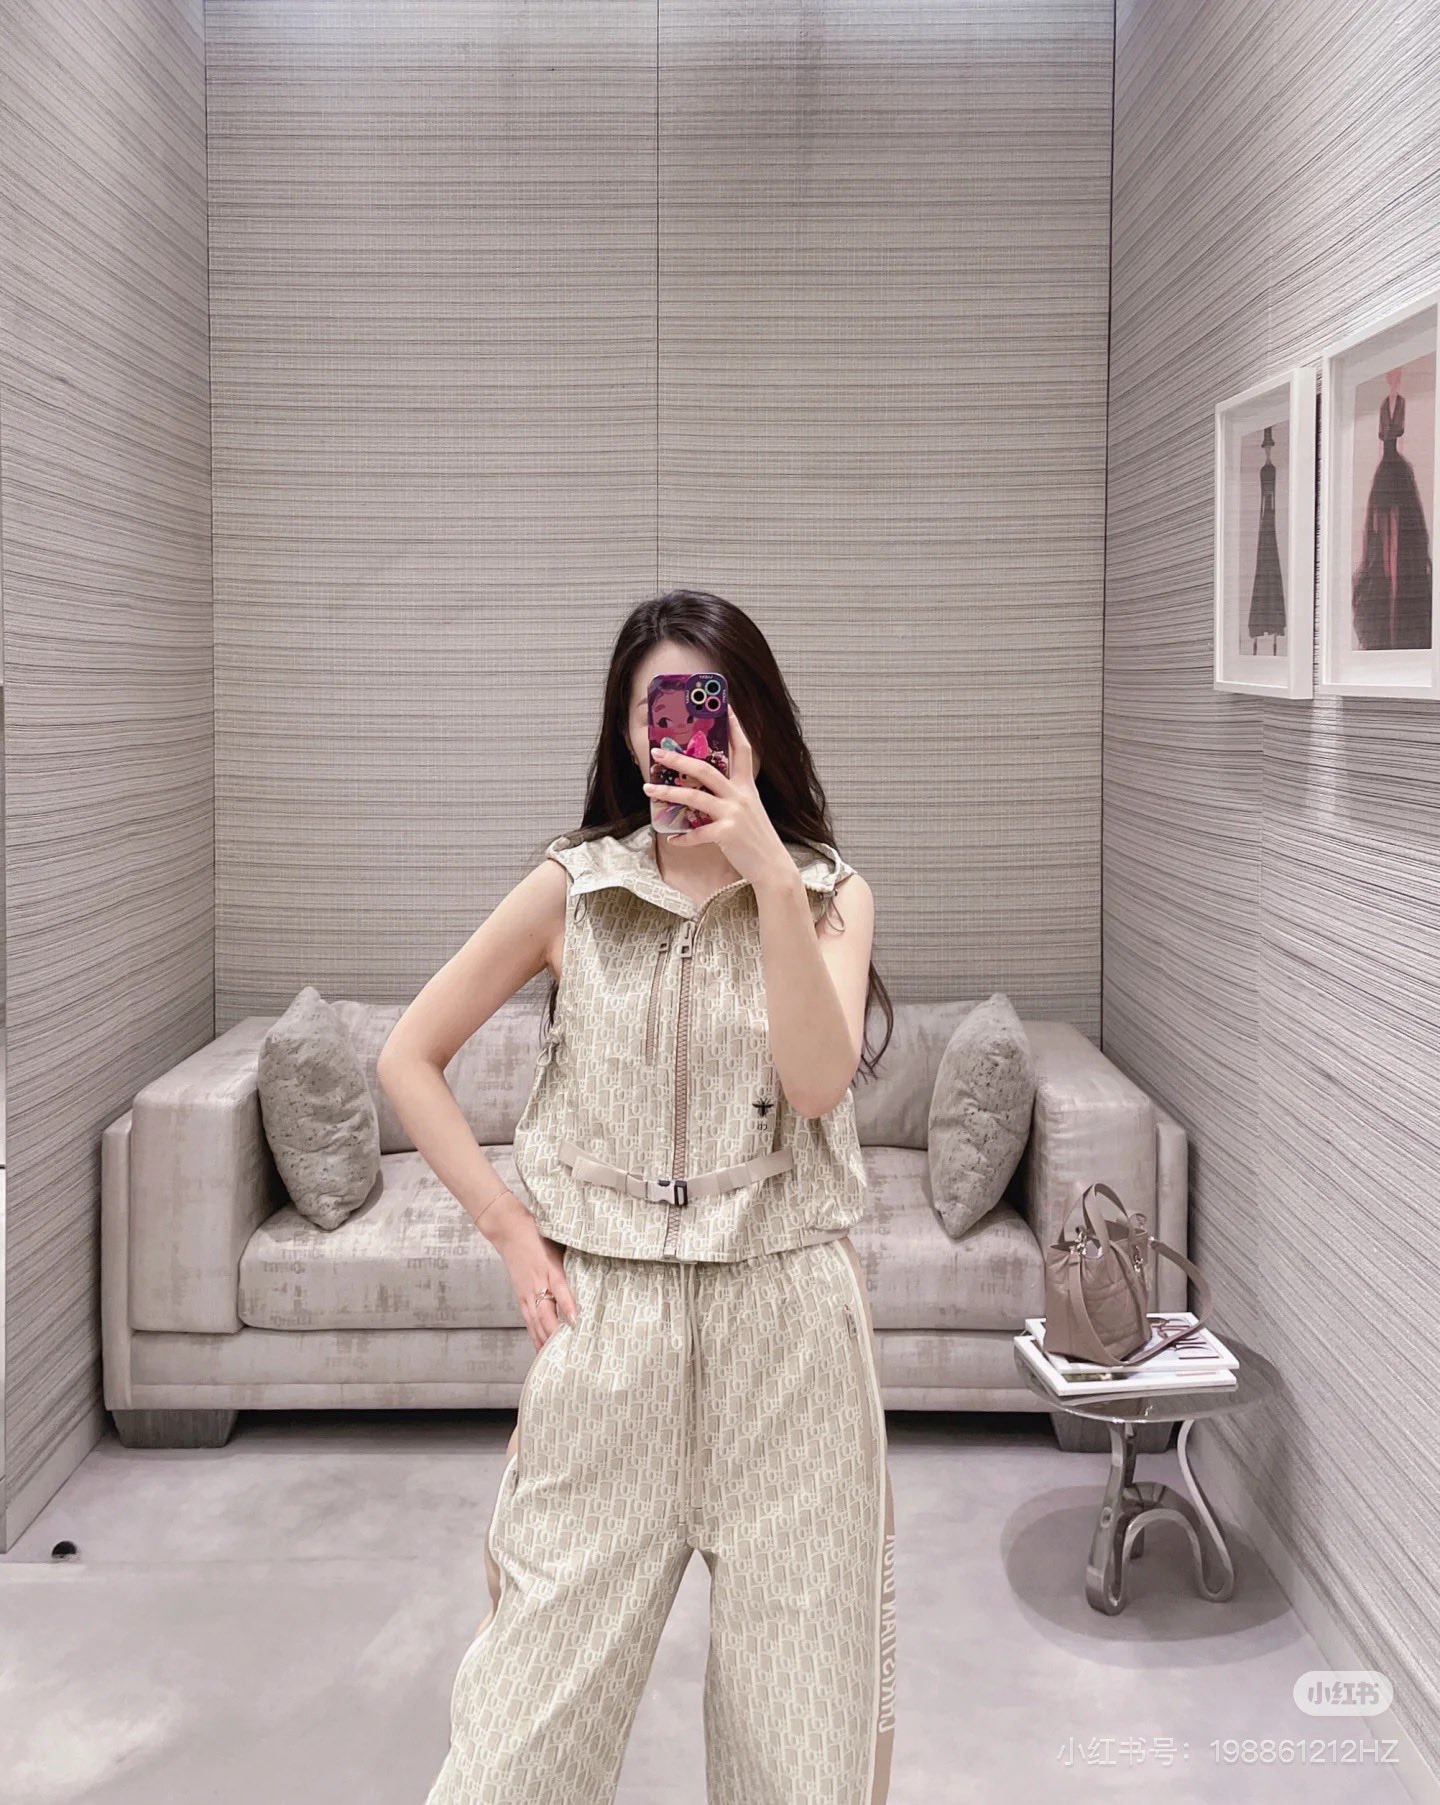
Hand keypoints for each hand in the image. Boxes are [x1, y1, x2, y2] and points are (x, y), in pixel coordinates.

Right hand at [491, 1219, 578, 1349]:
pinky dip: (535, 1334)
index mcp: (548, 1267)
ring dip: (545, 1339)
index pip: (559, 1288)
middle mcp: (536, 1283)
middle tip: (569, 1350)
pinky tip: (541, 1346)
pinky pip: (529, 1319)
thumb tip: (595, 1266)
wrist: (508, 1229)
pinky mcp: (521, 1296)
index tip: (575, 1320)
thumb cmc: (536, 1234)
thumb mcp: (557, 1242)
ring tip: (556, 1357)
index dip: (567, 1305)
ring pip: (536, 1320)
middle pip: (545, 1313)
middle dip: (555, 1333)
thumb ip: (572, 1258)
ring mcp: (526, 1291)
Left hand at [642, 707, 793, 889]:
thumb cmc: (758, 839)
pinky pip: (697, 833)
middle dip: (679, 760)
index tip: (726, 708)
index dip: (735, 728)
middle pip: (706, 769)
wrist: (774, 867)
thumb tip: (708, 789)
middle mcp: (740, 796)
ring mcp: (734, 814)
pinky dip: (682, 837)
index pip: (742, 750)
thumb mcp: (750, 810)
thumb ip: (733, 796)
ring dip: (668, 793)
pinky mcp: (727, 834)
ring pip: (694, 797)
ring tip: (649, 790)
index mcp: (747, 787)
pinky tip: (672, 839)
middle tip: (658, 753)